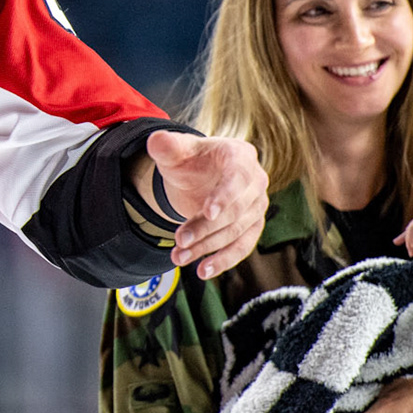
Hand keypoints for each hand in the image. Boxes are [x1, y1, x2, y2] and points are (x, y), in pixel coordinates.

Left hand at [147, 130, 267, 278]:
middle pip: (235, 212)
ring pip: (236, 232)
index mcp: (240, 156)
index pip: (238, 178)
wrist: (198, 175)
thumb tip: (156, 140)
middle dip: (206, 229)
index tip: (208, 213)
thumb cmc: (190, 159)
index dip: (224, 196)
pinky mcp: (252, 225)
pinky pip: (243, 246)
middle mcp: (256, 181)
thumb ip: (167, 146)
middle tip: (179, 241)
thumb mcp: (176, 151)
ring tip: (179, 258)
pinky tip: (204, 271)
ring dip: (208, 248)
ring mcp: (256, 205)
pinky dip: (224, 260)